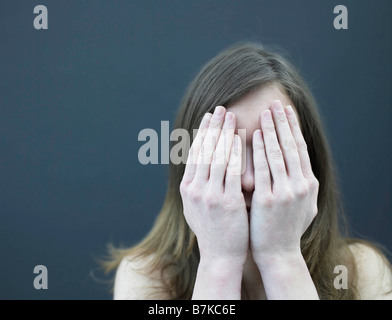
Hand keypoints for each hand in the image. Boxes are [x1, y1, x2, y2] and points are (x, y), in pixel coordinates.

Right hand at [180, 106, 248, 264]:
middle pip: (204, 151)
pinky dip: (236, 153)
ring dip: (224, 133)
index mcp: (187, 189)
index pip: (193, 153)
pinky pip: (232, 171)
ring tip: (231, 116)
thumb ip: (195, 185)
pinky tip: (241, 138)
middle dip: (212, 126)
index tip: (208, 116)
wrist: (221, 256)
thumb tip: (197, 163)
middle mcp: (194, 190)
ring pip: (216, 157)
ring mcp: (210, 196)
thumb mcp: (195, 207)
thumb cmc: (212, 230)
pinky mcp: (228, 202)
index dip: (201, 132)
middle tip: (221, 107)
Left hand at [250, 100, 318, 263]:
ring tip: (264, 112)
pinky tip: (255, 135)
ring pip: (278, 153)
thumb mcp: (302, 204)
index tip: (286, 110)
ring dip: (271, 130)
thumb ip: (301, 183)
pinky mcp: (269, 199)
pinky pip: (263, 168)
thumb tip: (298, 163)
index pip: (300, 148)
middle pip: (291, 146)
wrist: (277, 253)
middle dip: (283, 122)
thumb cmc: (285, 227)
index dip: (293, 128)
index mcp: (309, 184)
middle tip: (275, 103)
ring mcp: (286, 192)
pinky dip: (260, 150)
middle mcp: (301, 185)